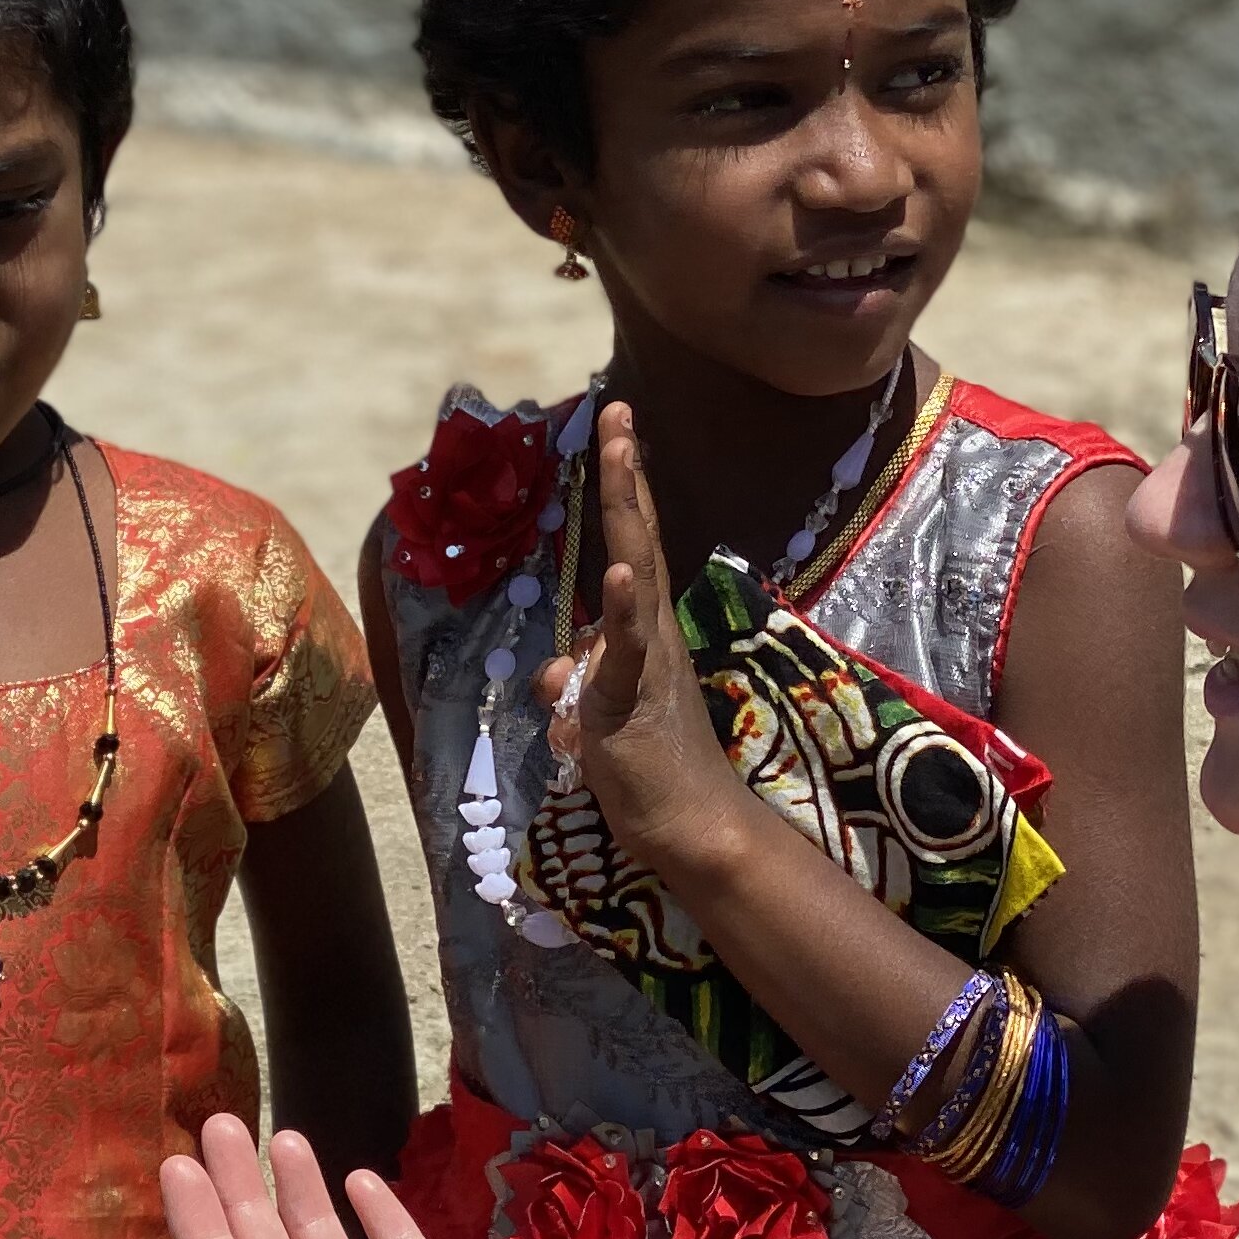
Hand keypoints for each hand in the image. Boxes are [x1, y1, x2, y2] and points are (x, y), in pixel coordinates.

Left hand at [544, 400, 747, 879]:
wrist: (689, 825)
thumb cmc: (648, 771)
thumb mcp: (594, 718)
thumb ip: (575, 685)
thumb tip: (550, 673)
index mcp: (642, 632)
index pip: (631, 546)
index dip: (624, 489)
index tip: (618, 430)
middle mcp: (651, 632)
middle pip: (636, 538)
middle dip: (624, 475)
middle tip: (619, 414)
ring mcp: (646, 659)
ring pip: (634, 572)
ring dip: (625, 513)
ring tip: (619, 455)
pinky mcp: (633, 697)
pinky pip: (627, 646)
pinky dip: (621, 609)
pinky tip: (617, 570)